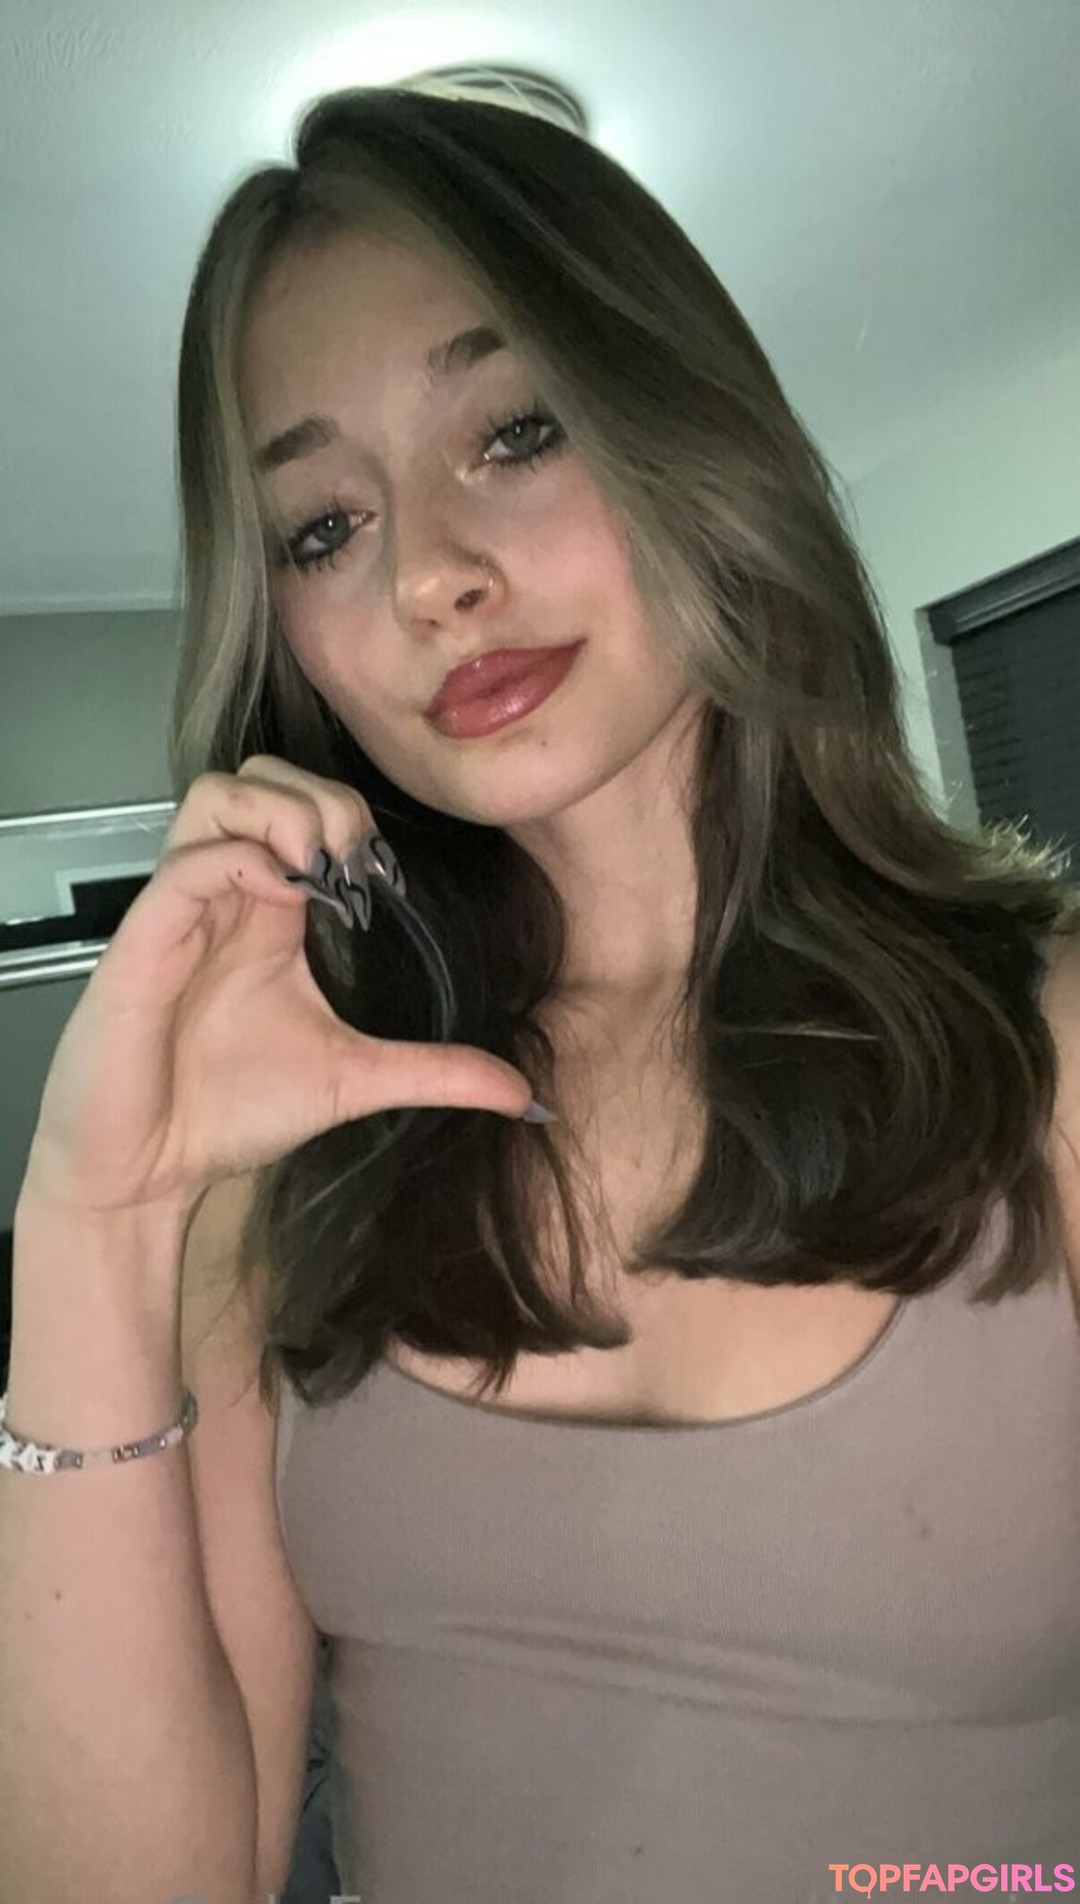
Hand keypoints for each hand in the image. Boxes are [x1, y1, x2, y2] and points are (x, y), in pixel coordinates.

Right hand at [22, 755, 537, 1218]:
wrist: (150, 1174)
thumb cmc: (230, 1114)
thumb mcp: (355, 1080)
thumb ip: (435, 1073)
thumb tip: (525, 1093)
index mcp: (269, 911)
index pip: (301, 807)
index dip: (350, 816)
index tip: (384, 879)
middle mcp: (225, 896)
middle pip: (257, 778)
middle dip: (319, 797)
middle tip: (355, 860)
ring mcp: (181, 912)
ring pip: (213, 797)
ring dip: (278, 810)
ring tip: (318, 866)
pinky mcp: (143, 943)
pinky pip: (184, 864)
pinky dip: (237, 858)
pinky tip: (280, 894)